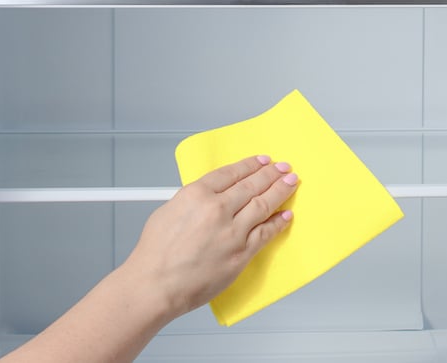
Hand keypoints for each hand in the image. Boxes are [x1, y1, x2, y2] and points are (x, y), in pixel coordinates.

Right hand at [120, 155, 298, 318]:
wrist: (155, 285)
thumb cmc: (155, 254)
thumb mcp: (167, 211)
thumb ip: (193, 200)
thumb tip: (209, 197)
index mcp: (197, 194)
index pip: (231, 172)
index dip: (250, 164)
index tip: (262, 161)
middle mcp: (217, 209)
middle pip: (251, 184)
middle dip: (271, 174)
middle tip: (283, 167)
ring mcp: (232, 231)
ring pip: (263, 204)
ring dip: (280, 190)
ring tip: (290, 182)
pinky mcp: (241, 253)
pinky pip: (265, 233)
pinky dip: (278, 223)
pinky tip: (285, 215)